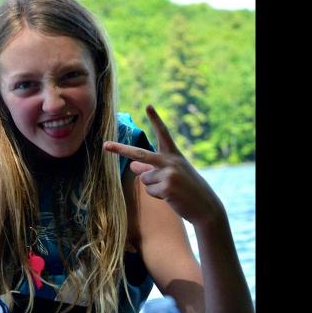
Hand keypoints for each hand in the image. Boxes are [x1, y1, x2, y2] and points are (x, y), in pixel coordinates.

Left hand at [104, 105, 224, 226]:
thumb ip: (151, 167)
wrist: (206, 207)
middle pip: (139, 154)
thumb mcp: (172, 174)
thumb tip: (131, 165)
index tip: (148, 105)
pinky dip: (157, 195)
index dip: (156, 119)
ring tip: (170, 189)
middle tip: (105, 145)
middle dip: (120, 150)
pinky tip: (171, 196)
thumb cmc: (187, 188)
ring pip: (144, 178)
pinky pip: (149, 190)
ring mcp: (169, 173)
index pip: (164, 133)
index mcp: (174, 155)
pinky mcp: (167, 187)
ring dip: (153, 186)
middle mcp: (171, 161)